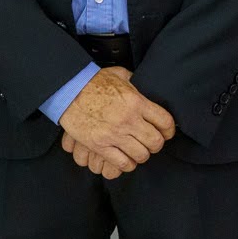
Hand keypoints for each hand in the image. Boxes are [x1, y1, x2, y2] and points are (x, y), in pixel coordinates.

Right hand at [57, 67, 173, 178]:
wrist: (68, 89)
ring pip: (141, 155)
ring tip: (136, 150)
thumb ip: (136, 82)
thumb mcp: (120, 74)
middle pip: (156, 142)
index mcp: (136, 101)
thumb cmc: (93, 81)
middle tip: (150, 142)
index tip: (166, 132)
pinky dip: (127, 164)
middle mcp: (129, 119)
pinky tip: (125, 158)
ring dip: (141, 155)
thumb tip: (146, 87)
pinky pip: (122, 163)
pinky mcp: (100, 145)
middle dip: (156, 144)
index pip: (165, 122)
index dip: (169, 130)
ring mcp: (114, 134)